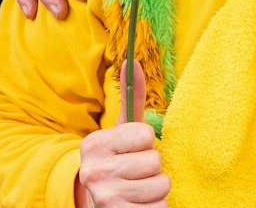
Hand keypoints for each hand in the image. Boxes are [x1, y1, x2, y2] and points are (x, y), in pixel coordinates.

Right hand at [75, 67, 165, 207]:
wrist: (100, 204)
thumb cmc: (118, 162)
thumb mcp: (122, 131)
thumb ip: (130, 98)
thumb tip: (134, 61)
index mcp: (94, 145)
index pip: (145, 135)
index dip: (146, 143)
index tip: (132, 150)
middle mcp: (94, 171)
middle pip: (154, 161)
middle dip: (153, 168)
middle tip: (137, 173)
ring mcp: (105, 197)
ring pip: (161, 185)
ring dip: (157, 189)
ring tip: (140, 189)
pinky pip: (160, 207)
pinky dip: (157, 207)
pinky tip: (141, 205)